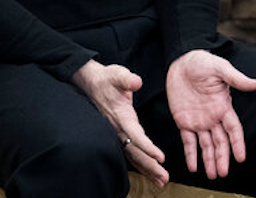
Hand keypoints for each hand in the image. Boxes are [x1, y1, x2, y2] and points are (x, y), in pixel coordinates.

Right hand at [72, 59, 168, 187]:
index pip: (135, 135)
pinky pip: (130, 152)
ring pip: (132, 156)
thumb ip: (127, 79)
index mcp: (121, 116)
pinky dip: (141, 164)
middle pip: (135, 152)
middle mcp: (118, 128)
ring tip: (160, 181)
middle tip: (164, 178)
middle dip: (149, 166)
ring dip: (146, 169)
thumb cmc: (108, 79)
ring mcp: (117, 133)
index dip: (147, 147)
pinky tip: (149, 172)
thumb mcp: (118, 75)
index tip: (160, 157)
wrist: (92, 83)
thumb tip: (136, 82)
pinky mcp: (119, 134)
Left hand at [166, 50, 255, 179]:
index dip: (237, 144)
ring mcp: (199, 121)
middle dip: (222, 157)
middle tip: (222, 173)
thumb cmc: (203, 62)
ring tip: (212, 175)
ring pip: (206, 145)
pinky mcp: (184, 121)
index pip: (233, 129)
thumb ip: (236, 79)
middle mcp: (213, 117)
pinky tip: (193, 167)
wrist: (181, 61)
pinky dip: (190, 154)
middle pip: (220, 142)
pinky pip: (188, 141)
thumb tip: (255, 84)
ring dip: (209, 160)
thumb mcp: (221, 68)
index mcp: (223, 106)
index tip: (241, 158)